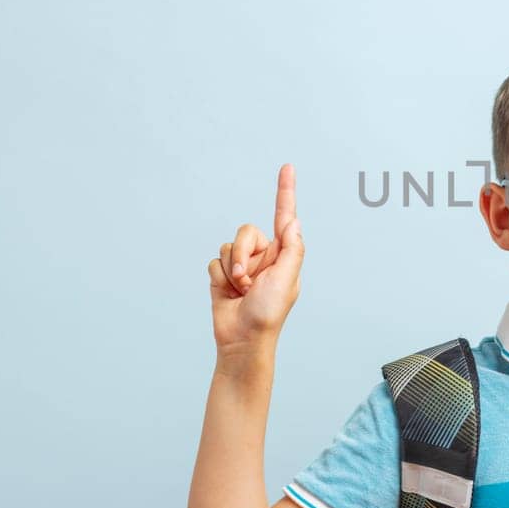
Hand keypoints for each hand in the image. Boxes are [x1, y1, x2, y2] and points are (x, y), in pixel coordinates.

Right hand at [208, 163, 304, 351]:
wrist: (241, 340)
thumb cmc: (268, 314)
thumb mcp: (286, 280)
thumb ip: (291, 248)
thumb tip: (293, 221)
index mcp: (284, 254)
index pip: (284, 216)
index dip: (285, 191)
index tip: (287, 167)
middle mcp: (264, 256)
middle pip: (247, 231)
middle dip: (243, 253)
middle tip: (249, 279)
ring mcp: (244, 265)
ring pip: (229, 246)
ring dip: (232, 269)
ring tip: (241, 290)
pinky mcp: (224, 275)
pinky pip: (215, 261)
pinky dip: (219, 277)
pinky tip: (228, 293)